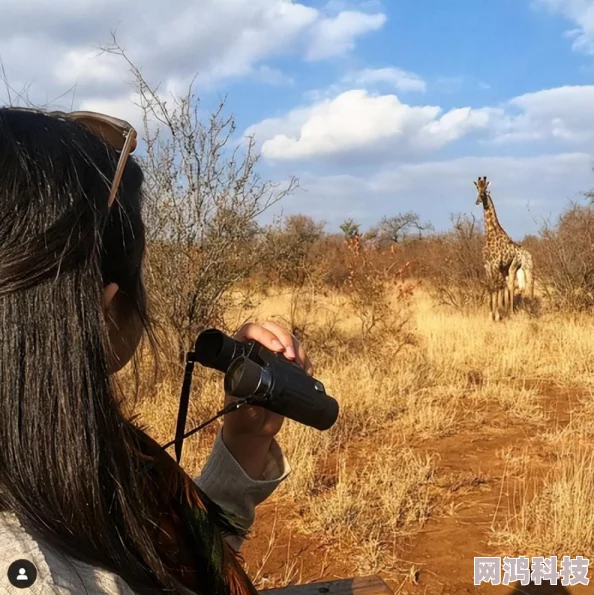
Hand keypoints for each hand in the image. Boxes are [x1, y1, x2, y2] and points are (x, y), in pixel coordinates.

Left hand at [220, 320, 311, 477]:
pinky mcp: (286, 368)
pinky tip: (306, 371)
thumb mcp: (241, 406)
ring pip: (287, 338)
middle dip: (285, 338)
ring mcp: (272, 358)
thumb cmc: (242, 418)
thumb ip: (244, 394)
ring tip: (300, 365)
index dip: (264, 334)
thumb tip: (253, 381)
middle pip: (271, 329)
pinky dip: (305, 360)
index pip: (249, 331)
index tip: (277, 349)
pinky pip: (298, 354)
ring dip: (297, 347)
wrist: (255, 431)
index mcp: (239, 356)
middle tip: (291, 356)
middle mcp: (255, 352)